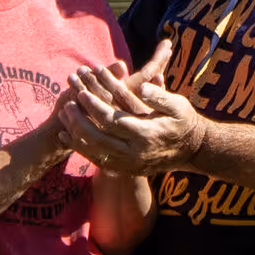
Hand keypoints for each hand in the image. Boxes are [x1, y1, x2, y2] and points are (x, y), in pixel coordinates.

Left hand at [58, 75, 205, 176]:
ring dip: (76, 134)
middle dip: (79, 120)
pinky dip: (81, 149)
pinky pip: (97, 161)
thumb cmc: (184, 122)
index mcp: (147, 134)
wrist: (192, 150)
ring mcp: (129, 164)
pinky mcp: (125, 170)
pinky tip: (67, 137)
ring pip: (94, 152)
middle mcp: (135, 153)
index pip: (112, 120)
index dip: (94, 106)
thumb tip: (143, 85)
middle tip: (67, 103)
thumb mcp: (178, 105)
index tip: (81, 92)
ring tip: (62, 116)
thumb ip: (160, 95)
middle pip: (98, 138)